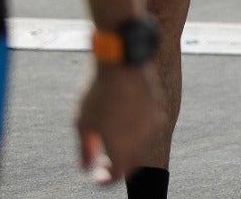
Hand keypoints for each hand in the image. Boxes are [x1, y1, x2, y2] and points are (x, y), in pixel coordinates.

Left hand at [76, 63, 162, 184]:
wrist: (123, 61)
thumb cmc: (98, 92)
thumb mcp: (82, 123)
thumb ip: (85, 149)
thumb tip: (86, 167)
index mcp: (121, 147)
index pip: (116, 176)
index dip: (105, 179)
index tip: (96, 175)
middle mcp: (141, 139)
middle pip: (132, 164)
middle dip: (118, 165)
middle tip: (104, 159)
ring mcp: (152, 123)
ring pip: (141, 145)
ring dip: (128, 147)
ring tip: (111, 134)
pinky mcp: (158, 107)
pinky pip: (148, 127)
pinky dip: (136, 130)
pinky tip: (123, 116)